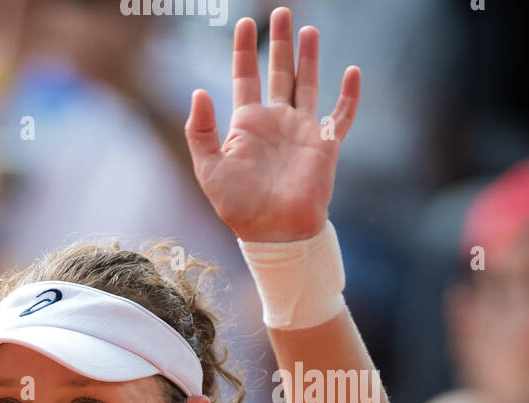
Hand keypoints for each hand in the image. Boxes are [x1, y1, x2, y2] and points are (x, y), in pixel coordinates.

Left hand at [184, 8, 359, 242]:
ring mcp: (302, 130)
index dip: (244, 51)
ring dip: (309, 57)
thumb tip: (199, 92)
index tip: (244, 23)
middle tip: (281, 13)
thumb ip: (200, 131)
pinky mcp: (324, 144)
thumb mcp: (209, 168)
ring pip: (307, 84)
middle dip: (280, 43)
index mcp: (247, 125)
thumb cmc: (238, 206)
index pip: (246, 78)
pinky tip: (352, 72)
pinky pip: (341, 115)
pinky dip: (349, 96)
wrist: (273, 232)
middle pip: (279, 72)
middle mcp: (276, 122)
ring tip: (309, 29)